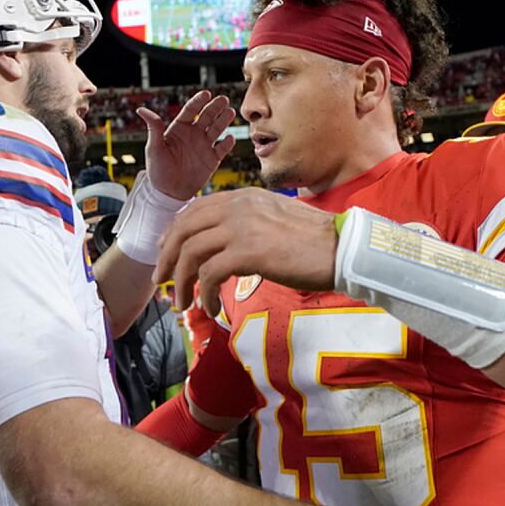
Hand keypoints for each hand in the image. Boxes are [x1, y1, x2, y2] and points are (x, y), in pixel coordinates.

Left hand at [137, 90, 236, 200]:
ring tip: (230, 112)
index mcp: (179, 129)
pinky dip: (227, 143)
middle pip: (207, 116)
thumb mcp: (153, 148)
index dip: (198, 101)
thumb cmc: (158, 170)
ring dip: (224, 120)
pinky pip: (222, 149)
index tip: (206, 94)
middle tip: (223, 100)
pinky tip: (229, 137)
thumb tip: (141, 110)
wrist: (168, 192)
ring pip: (217, 129)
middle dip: (215, 107)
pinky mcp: (212, 160)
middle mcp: (194, 134)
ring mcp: (204, 146)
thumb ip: (153, 128)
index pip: (190, 110)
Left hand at [154, 188, 337, 315]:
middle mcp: (238, 207)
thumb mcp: (276, 220)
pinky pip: (210, 275)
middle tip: (162, 280)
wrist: (341, 249)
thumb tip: (228, 245)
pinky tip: (211, 308)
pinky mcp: (247, 252)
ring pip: (190, 253)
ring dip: (182, 281)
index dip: (175, 231)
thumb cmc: (315, 242)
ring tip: (183, 303)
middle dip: (167, 257)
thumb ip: (250, 224)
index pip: (195, 209)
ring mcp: (241, 227)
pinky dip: (204, 294)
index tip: (166, 251)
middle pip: (184, 229)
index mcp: (244, 198)